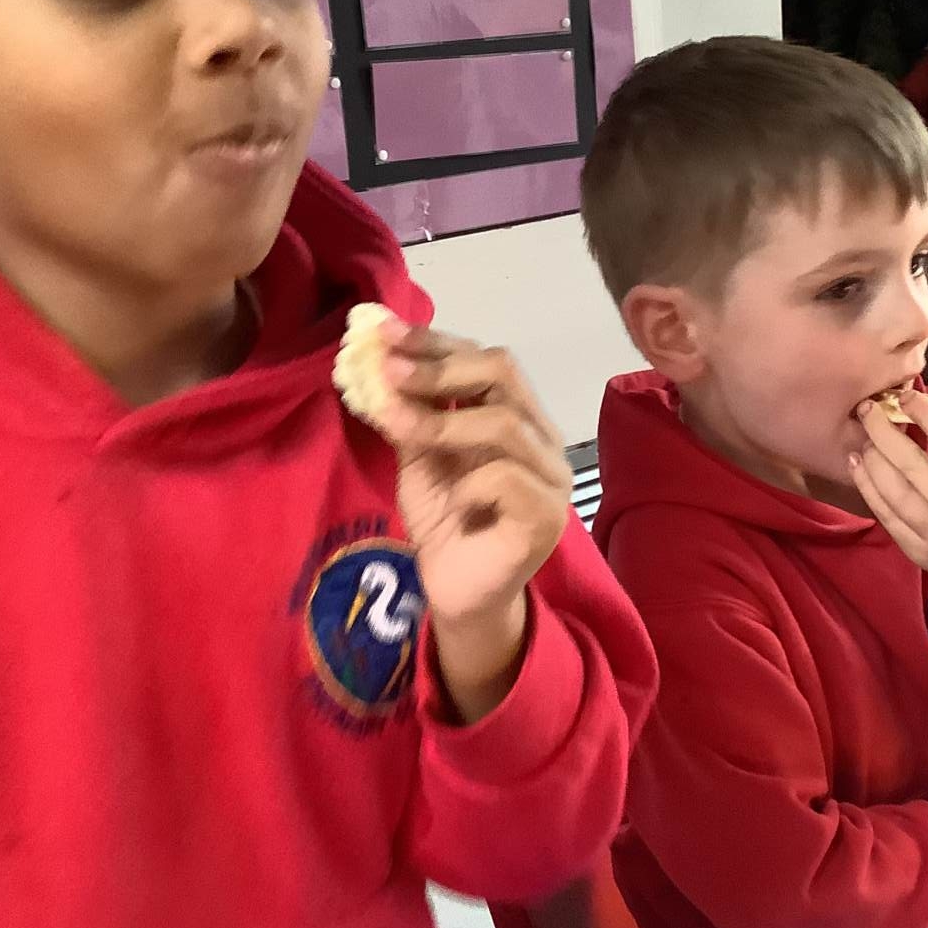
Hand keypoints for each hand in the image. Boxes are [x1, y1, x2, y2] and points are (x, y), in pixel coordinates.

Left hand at [373, 322, 571, 723]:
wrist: (459, 594)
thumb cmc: (445, 523)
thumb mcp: (419, 458)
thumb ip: (409, 413)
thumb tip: (375, 360)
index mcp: (517, 416)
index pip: (485, 359)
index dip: (436, 343)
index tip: (384, 333)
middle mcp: (542, 439)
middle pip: (504, 374)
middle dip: (439, 368)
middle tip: (387, 371)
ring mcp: (551, 478)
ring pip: (503, 423)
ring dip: (440, 421)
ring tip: (397, 426)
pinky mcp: (546, 518)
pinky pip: (506, 479)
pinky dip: (469, 483)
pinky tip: (453, 503)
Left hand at [849, 385, 927, 626]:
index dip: (923, 411)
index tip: (905, 395)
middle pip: (909, 462)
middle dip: (882, 429)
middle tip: (867, 409)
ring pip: (890, 487)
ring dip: (871, 456)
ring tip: (864, 437)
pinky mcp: (915, 550)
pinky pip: (883, 513)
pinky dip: (867, 485)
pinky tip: (858, 464)